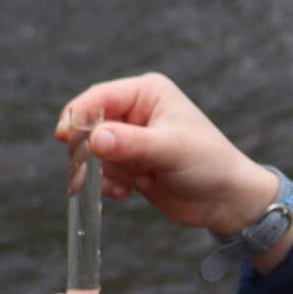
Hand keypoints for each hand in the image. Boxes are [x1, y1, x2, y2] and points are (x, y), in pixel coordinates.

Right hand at [55, 73, 281, 237]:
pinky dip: (110, 184)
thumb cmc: (209, 164)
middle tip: (86, 173)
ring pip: (95, 153)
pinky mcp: (131, 165)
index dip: (78, 116)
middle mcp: (136, 112)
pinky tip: (130, 192)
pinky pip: (103, 172)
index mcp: (147, 93)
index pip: (99, 98)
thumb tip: (95, 139)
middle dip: (90, 151)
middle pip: (90, 126)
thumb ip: (132, 144)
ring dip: (106, 171)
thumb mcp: (170, 150)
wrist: (227, 200)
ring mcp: (132, 140)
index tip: (65, 137)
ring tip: (131, 183)